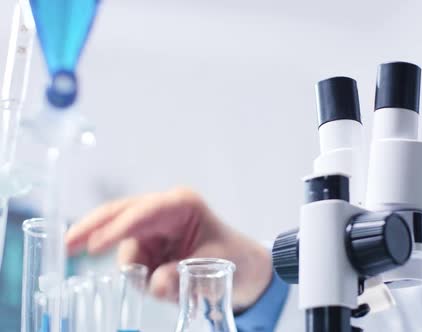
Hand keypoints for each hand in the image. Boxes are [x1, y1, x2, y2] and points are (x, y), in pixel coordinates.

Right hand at [66, 187, 272, 311]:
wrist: (246, 269)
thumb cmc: (234, 259)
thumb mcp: (212, 269)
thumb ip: (181, 277)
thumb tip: (155, 283)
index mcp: (183, 204)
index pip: (142, 211)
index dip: (117, 228)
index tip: (95, 245)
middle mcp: (164, 210)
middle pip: (118, 213)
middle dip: (92, 228)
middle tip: (67, 246)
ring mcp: (154, 226)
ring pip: (122, 244)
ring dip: (133, 268)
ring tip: (167, 284)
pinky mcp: (150, 242)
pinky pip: (130, 259)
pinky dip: (137, 274)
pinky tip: (160, 280)